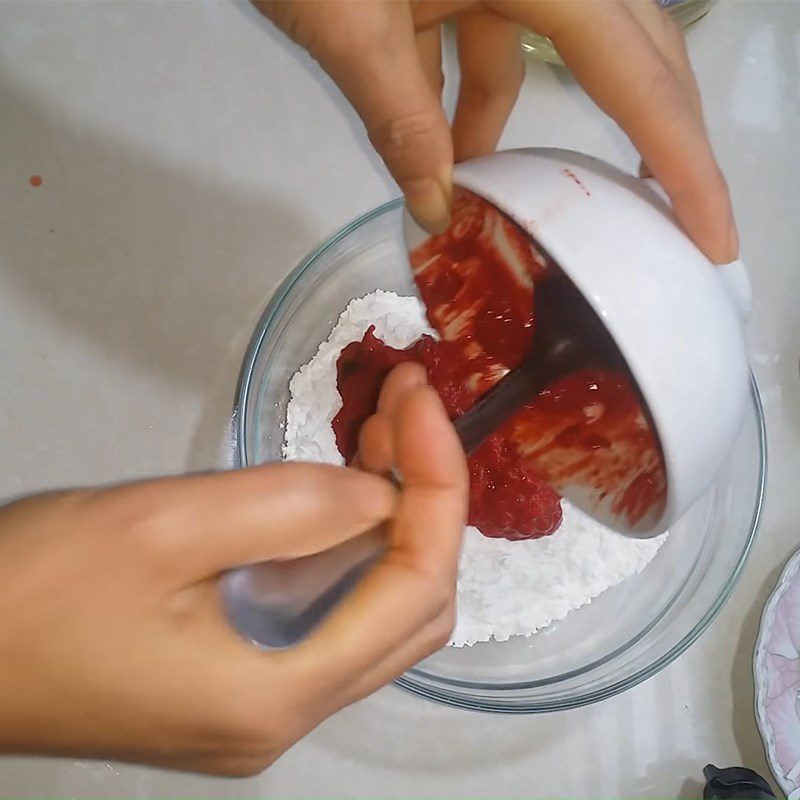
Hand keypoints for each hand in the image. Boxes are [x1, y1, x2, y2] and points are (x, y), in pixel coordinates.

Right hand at [0, 367, 466, 774]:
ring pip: (375, 612)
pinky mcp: (239, 686)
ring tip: (380, 433)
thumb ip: (287, 507)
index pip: (415, 586)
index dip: (438, 485)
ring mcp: (265, 706)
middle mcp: (289, 714)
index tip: (420, 401)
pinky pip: (328, 616)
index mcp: (279, 690)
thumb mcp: (161, 529)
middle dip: (425, 501)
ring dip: (391, 520)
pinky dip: (347, 548)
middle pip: (412, 608)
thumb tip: (380, 490)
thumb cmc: (35, 592)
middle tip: (402, 413)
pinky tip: (335, 490)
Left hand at [257, 0, 737, 263]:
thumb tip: (439, 212)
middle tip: (663, 218)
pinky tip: (449, 153)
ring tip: (519, 205)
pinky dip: (474, 101)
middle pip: (631, 53)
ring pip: (555, 54)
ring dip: (527, 130)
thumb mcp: (351, 25)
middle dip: (649, 137)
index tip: (715, 235)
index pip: (637, 71)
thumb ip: (399, 120)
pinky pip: (488, 44)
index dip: (684, 158)